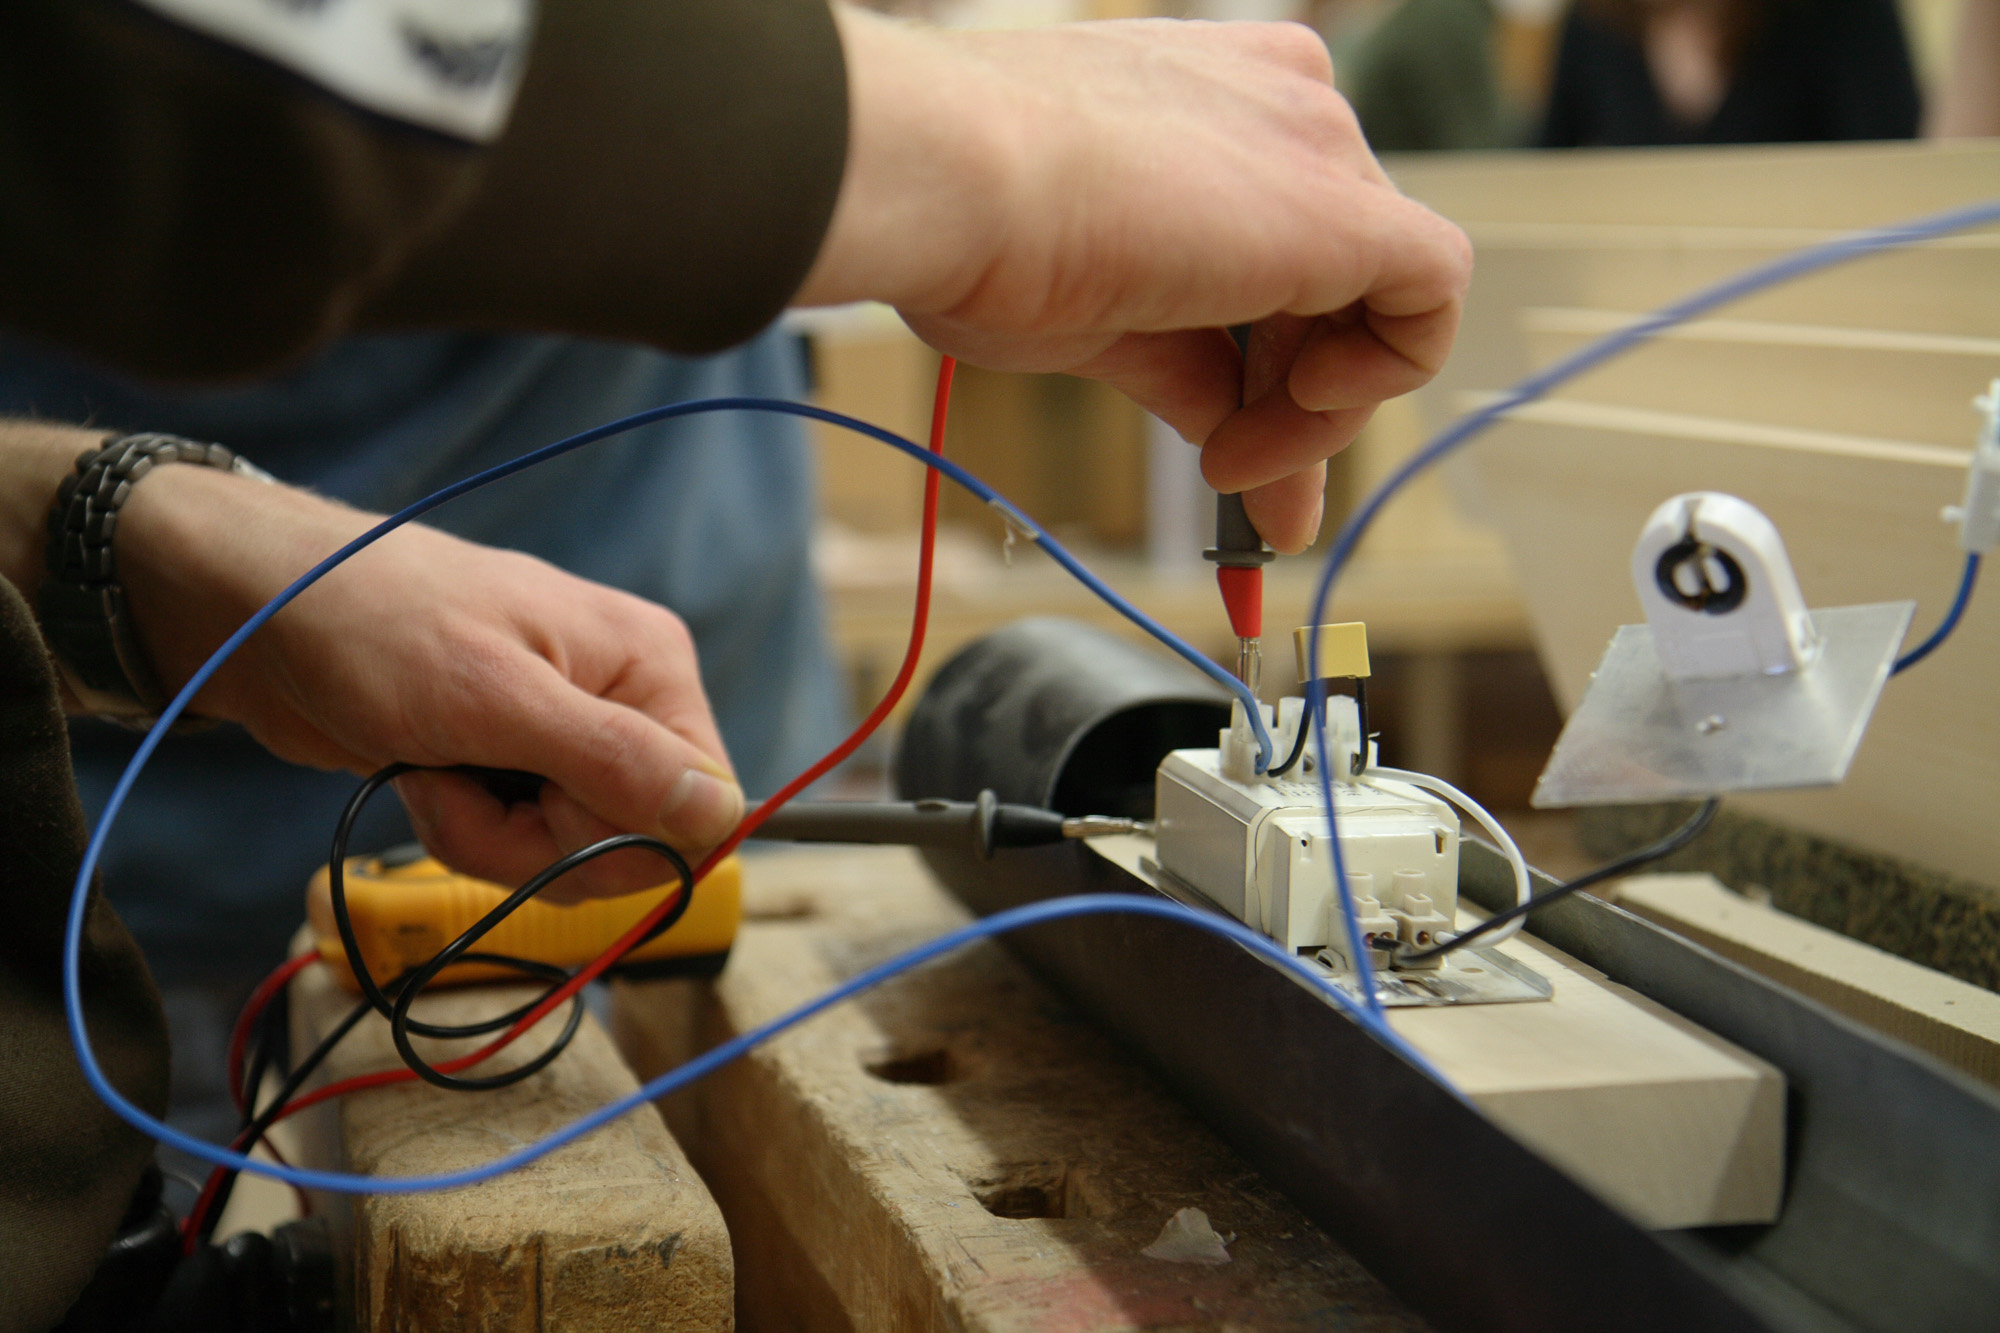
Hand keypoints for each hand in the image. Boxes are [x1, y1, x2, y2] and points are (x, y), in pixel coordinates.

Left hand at [115, 465, 741, 899]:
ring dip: (491, 836)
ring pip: (576, 856)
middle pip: (637, 843)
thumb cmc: (376, 627)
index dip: (625, 839)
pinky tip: (426, 775)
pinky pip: (525, 845)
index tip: (539, 803)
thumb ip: (614, 761)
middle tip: (468, 780)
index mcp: (650, 668)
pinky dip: (469, 828)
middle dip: (540, 839)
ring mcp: (569, 739)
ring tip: (436, 769)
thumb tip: (724, 817)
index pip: (702, 807)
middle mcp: (624, 703)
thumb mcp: (495, 699)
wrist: (261, 617)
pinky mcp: (516, 767)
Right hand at [798, 9, 1471, 552]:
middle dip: (1291, 403)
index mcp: (1218, 102)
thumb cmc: (979, 229)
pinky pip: (1431, 297)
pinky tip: (1298, 406)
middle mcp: (1283, 103)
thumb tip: (1242, 464)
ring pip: (1381, 297)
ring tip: (1231, 460)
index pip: (1283, 246)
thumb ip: (1194, 379)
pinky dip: (1381, 375)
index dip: (1265, 358)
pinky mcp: (1349, 206)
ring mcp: (1319, 142)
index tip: (1220, 439)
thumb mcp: (1103, 318)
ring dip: (1314, 411)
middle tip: (1234, 483)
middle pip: (1336, 281)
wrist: (947, 180)